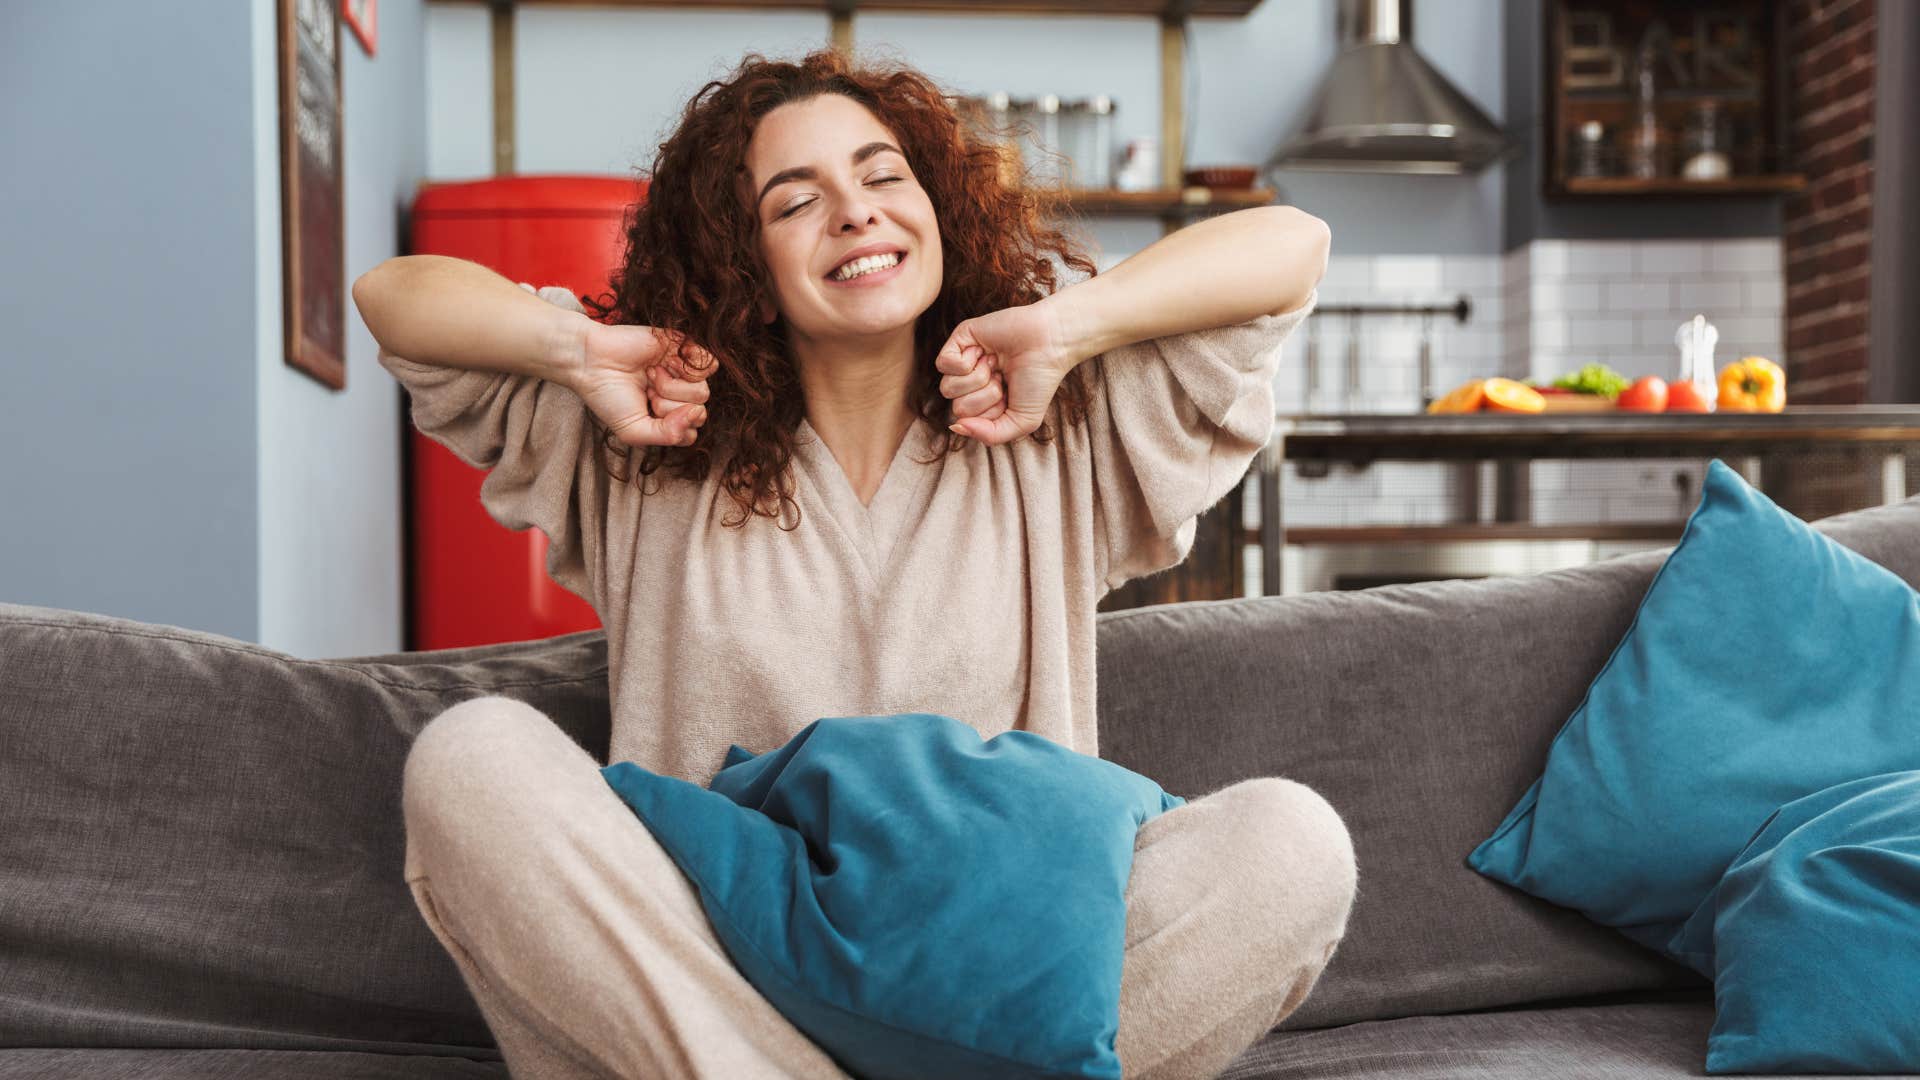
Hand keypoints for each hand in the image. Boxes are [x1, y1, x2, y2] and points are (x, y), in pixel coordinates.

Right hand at [574, 321, 716, 447]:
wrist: (593, 360)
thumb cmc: (609, 397)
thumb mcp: (634, 431)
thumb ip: (668, 435)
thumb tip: (697, 414)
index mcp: (668, 417)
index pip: (691, 432)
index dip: (671, 427)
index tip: (647, 413)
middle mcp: (678, 396)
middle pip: (699, 412)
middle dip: (669, 407)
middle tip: (647, 393)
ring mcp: (683, 373)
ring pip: (703, 391)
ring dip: (672, 387)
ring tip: (651, 376)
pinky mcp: (684, 349)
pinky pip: (710, 364)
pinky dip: (687, 367)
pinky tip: (665, 363)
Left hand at [935, 300, 1076, 444]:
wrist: (1050, 344)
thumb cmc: (1039, 381)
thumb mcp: (1022, 422)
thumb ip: (989, 435)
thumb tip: (955, 426)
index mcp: (982, 402)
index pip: (967, 422)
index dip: (990, 412)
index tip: (1009, 396)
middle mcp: (970, 383)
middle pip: (957, 408)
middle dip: (985, 396)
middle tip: (1003, 378)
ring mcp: (963, 361)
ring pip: (947, 387)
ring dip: (977, 379)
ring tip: (996, 365)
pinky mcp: (960, 339)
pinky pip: (943, 364)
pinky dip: (967, 362)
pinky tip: (984, 352)